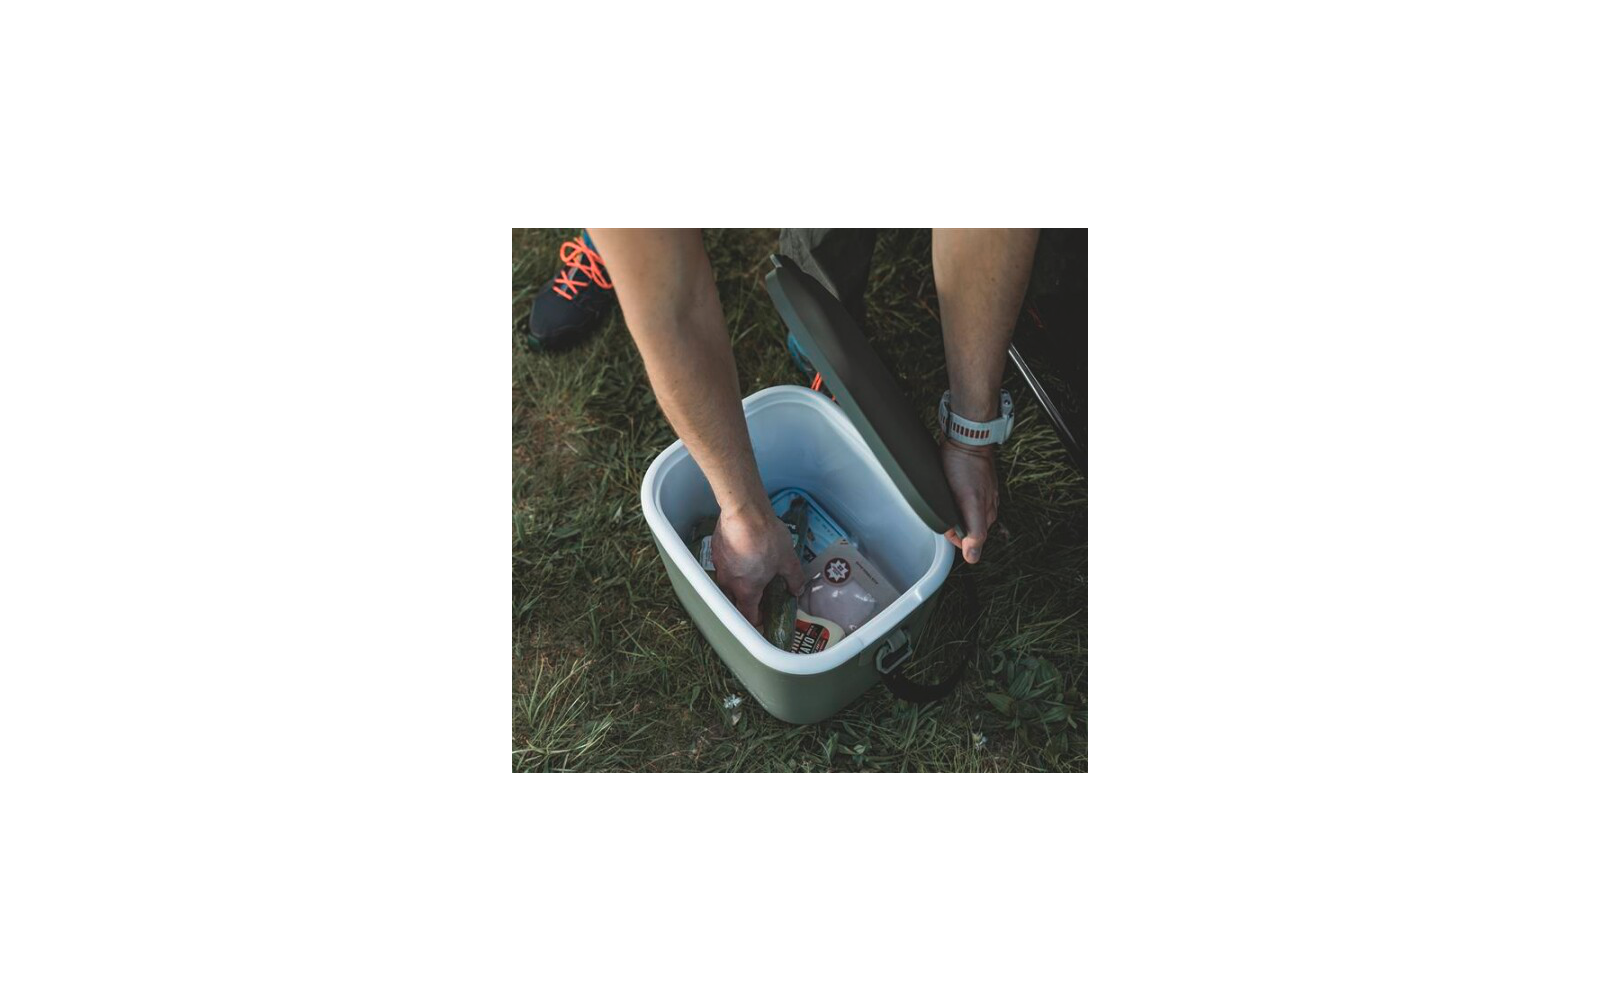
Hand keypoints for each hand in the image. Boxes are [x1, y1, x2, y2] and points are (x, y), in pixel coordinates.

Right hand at [711, 505, 804, 625]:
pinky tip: (746, 554)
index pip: (748, 617)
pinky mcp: (716, 551)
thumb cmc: (766, 537)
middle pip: (736, 601)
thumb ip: (794, 578)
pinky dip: (735, 565)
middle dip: (748, 602)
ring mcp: (720, 566)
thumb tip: (797, 588)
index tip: (765, 618)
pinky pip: (726, 565)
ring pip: (729, 582)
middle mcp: (729, 582)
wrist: (744, 512)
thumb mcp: (788, 560)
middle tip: (762, 595)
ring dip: (740, 582)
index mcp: (746, 590)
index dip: (758, 621)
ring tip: (755, 572)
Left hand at [940, 439, 998, 563]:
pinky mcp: (972, 481)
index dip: (952, 535)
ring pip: (962, 511)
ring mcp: (980, 493)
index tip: (944, 524)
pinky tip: (947, 489)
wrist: (966, 437)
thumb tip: (973, 558)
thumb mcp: (970, 502)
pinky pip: (960, 497)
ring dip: (950, 509)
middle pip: (964, 526)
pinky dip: (952, 497)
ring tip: (943, 496)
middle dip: (951, 522)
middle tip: (942, 506)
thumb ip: (975, 531)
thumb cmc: (966, 467)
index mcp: (986, 515)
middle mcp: (986, 506)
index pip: (968, 539)